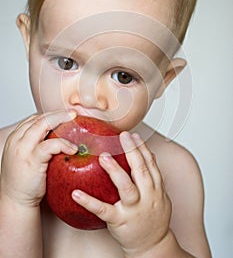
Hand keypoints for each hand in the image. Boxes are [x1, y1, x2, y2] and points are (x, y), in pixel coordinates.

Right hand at [0, 110, 77, 206]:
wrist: (15, 200)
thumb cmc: (24, 180)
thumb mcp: (28, 156)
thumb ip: (38, 144)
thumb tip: (59, 136)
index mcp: (16, 138)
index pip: (34, 118)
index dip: (51, 114)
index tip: (66, 114)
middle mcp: (17, 140)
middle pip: (39, 118)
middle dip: (58, 113)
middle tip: (73, 113)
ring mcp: (23, 149)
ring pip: (43, 125)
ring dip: (61, 120)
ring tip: (75, 121)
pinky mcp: (32, 160)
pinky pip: (50, 145)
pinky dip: (63, 144)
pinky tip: (72, 148)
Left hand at [72, 132, 171, 256]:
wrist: (153, 247)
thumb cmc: (153, 219)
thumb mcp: (159, 196)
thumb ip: (153, 177)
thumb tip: (148, 155)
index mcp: (156, 189)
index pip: (150, 164)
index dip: (142, 148)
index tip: (134, 135)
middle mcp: (147, 197)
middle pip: (140, 170)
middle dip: (132, 151)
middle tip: (122, 135)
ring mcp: (134, 210)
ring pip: (126, 187)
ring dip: (115, 170)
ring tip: (103, 156)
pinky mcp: (120, 221)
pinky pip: (103, 210)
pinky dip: (89, 201)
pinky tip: (77, 193)